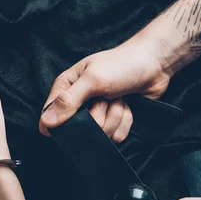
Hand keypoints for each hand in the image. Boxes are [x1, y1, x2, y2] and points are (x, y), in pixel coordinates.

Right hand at [39, 36, 172, 141]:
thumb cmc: (121, 64)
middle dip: (99, 116)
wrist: (155, 63)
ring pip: (101, 133)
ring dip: (116, 116)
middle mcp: (79, 102)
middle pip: (80, 129)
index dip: (62, 122)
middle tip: (107, 97)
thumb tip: (45, 122)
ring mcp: (98, 113)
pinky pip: (116, 136)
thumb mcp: (92, 80)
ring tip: (121, 98)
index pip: (50, 115)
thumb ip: (68, 101)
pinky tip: (129, 105)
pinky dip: (126, 121)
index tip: (79, 115)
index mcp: (67, 87)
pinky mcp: (114, 121)